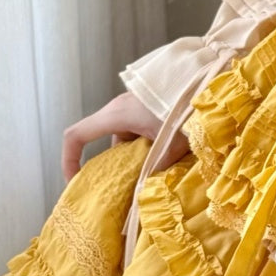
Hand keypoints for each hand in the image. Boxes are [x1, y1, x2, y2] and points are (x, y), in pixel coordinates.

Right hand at [61, 90, 184, 181]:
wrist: (206, 83)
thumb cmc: (186, 109)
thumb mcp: (172, 145)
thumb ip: (156, 170)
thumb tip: (145, 192)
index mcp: (115, 115)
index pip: (76, 135)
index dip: (69, 159)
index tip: (75, 180)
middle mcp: (119, 108)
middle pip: (106, 142)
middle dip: (115, 166)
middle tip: (129, 187)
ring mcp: (133, 106)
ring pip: (125, 139)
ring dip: (136, 158)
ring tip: (155, 174)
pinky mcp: (147, 107)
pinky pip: (137, 131)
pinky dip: (146, 147)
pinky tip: (165, 158)